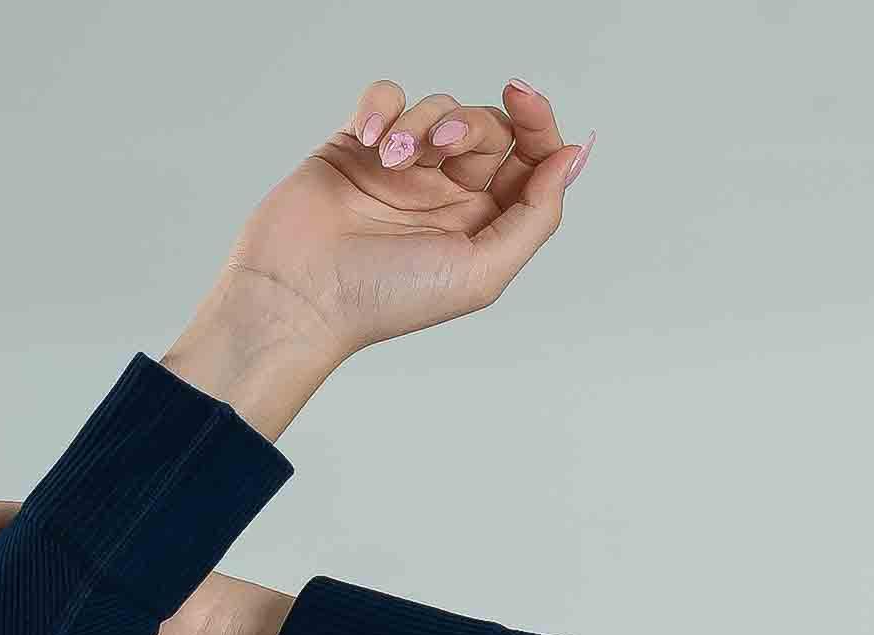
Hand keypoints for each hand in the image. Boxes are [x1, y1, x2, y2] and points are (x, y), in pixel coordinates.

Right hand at [214, 76, 592, 363]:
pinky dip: (380, 107)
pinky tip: (366, 140)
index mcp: (482, 227)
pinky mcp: (358, 146)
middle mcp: (447, 196)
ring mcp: (403, 170)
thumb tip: (573, 158)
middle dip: (466, 124)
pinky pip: (386, 97)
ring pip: (436, 107)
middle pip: (486, 127)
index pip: (530, 160)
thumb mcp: (482, 273)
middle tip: (436, 147)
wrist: (300, 294)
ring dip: (418, 122)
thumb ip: (535, 217)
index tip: (522, 97)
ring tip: (389, 159)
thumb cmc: (384, 299)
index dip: (537, 122)